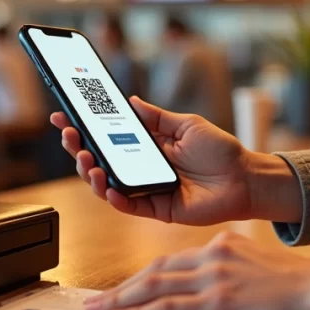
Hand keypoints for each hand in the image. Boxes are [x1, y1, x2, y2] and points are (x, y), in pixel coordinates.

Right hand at [51, 96, 300, 225]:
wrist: (246, 178)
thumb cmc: (222, 151)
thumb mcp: (187, 124)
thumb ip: (157, 117)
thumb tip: (130, 100)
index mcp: (147, 145)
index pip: (107, 137)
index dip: (84, 128)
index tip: (63, 115)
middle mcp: (142, 168)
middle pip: (100, 161)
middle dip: (79, 149)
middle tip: (69, 136)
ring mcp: (147, 189)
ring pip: (108, 185)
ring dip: (91, 173)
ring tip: (86, 161)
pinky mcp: (158, 209)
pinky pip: (130, 206)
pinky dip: (115, 198)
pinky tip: (107, 187)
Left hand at [83, 231, 309, 309]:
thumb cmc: (295, 282)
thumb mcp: (256, 261)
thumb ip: (230, 265)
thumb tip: (212, 280)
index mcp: (219, 245)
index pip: (168, 260)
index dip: (139, 276)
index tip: (120, 288)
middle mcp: (211, 256)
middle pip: (153, 270)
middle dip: (119, 288)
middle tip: (93, 301)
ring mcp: (213, 278)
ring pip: (153, 287)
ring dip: (119, 300)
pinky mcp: (218, 302)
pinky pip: (168, 308)